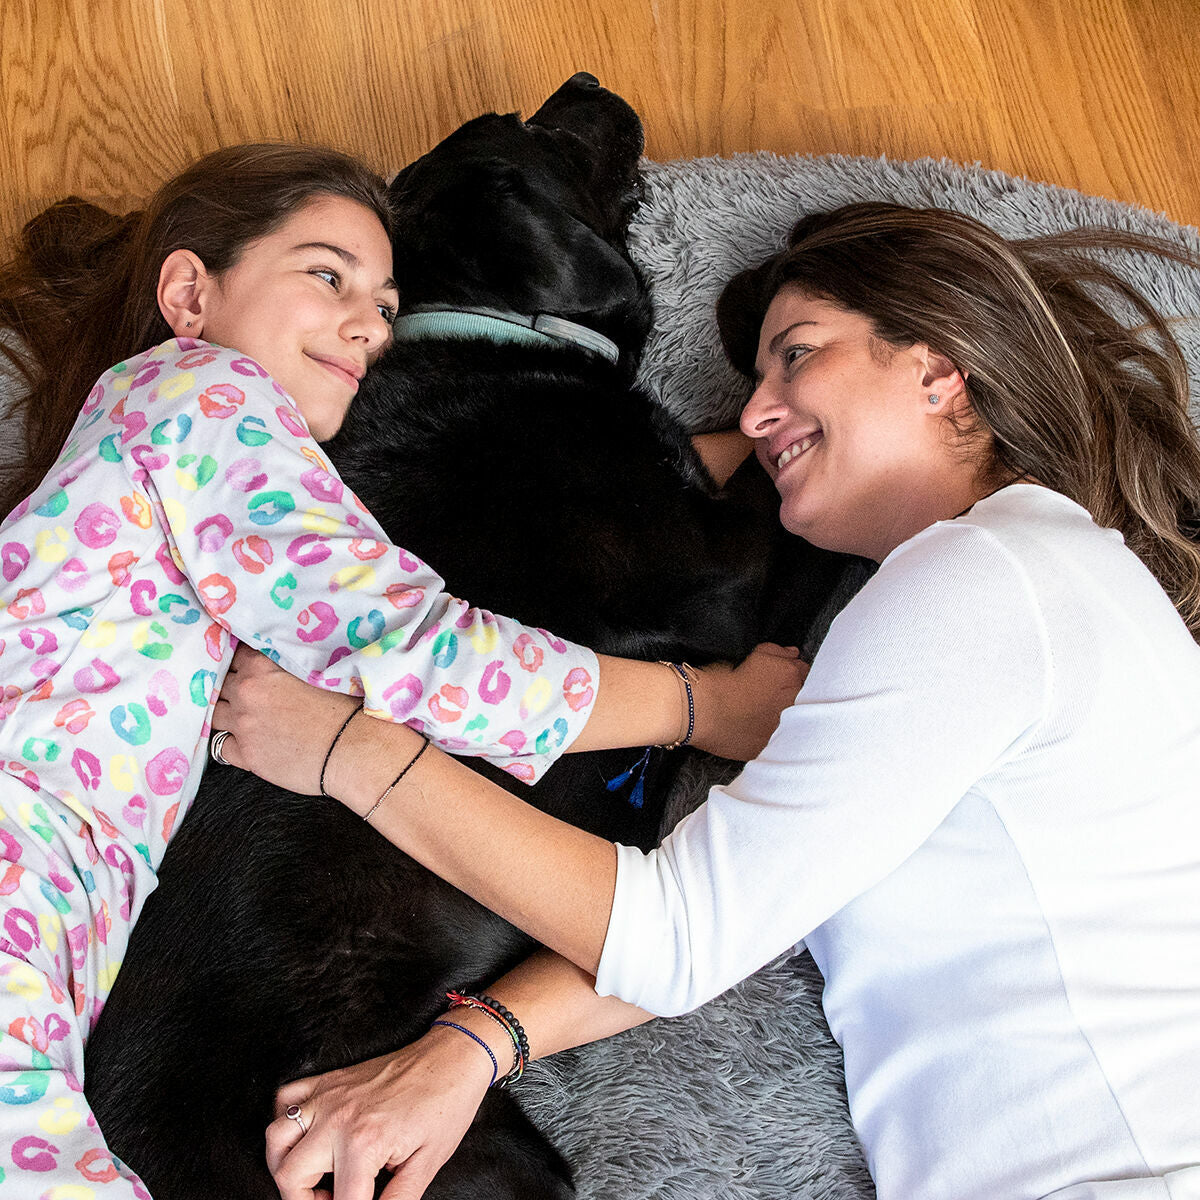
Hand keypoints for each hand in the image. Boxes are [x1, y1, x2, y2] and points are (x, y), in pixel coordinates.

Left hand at [212, 643, 358, 793]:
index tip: (248, 665)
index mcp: (261, 666)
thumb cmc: (346, 706)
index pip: (235, 653)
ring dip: (226, 712)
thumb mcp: (316, 669)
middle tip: (248, 692)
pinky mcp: (246, 754)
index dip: (241, 660)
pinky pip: (219, 746)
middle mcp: (245, 691)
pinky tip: (244, 740)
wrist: (352, 747)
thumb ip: (287, 659)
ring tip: (243, 715)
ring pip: (215, 712)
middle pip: (220, 681)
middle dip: (231, 685)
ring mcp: (242, 724)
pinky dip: (229, 742)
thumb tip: (280, 659)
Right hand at [265, 1026, 493, 1199]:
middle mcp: (338, 1117)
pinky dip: (286, 1120)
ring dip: (287, 1165)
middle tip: (336, 1199)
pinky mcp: (330, 1079)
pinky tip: (309, 1136)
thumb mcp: (428, 1164)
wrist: (454, 1056)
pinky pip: (286, 1098)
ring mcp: (329, 1094)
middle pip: (289, 1176)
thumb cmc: (447, 1106)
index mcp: (363, 1142)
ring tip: (315, 1176)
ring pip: (275, 1137)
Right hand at [689, 643, 807, 759]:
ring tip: (757, 711)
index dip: (789, 673)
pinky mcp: (769, 746)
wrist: (702, 710)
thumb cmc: (722, 679)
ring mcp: (782, 727)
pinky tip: (751, 727)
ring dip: (780, 714)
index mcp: (791, 676)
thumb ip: (778, 651)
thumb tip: (792, 653)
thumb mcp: (752, 654)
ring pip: (790, 719)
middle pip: (800, 696)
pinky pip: (774, 739)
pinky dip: (766, 732)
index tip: (778, 677)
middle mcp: (793, 703)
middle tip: (766, 694)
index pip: (804, 672)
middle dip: (788, 694)